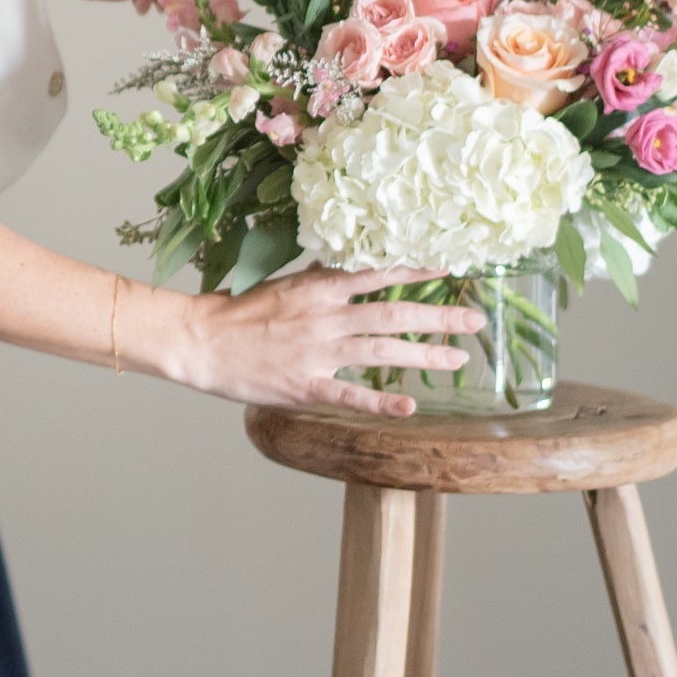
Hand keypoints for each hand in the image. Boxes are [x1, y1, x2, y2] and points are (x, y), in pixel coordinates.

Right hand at [159, 263, 485, 416]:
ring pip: (381, 351)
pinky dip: (380, 402)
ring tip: (458, 359)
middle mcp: (324, 316)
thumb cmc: (238, 312)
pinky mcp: (305, 386)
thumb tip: (354, 269)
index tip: (450, 269)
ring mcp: (317, 352)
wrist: (201, 340)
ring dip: (423, 355)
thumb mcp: (284, 284)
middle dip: (438, 316)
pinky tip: (409, 406)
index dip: (416, 271)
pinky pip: (350, 395)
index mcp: (317, 287)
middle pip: (392, 313)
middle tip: (475, 320)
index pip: (377, 273)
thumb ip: (321, 280)